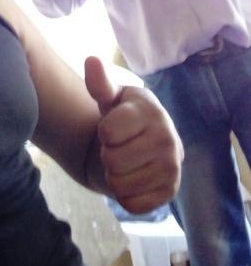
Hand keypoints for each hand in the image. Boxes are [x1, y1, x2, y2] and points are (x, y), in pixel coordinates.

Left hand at [85, 56, 182, 213]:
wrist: (144, 144)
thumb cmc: (122, 116)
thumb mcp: (110, 98)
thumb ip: (99, 84)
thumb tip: (91, 61)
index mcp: (151, 111)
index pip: (107, 132)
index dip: (103, 132)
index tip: (114, 128)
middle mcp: (167, 138)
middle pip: (112, 161)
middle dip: (108, 156)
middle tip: (119, 147)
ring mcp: (172, 167)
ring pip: (120, 185)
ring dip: (115, 177)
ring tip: (126, 162)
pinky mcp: (171, 192)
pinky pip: (132, 204)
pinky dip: (126, 196)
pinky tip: (134, 180)